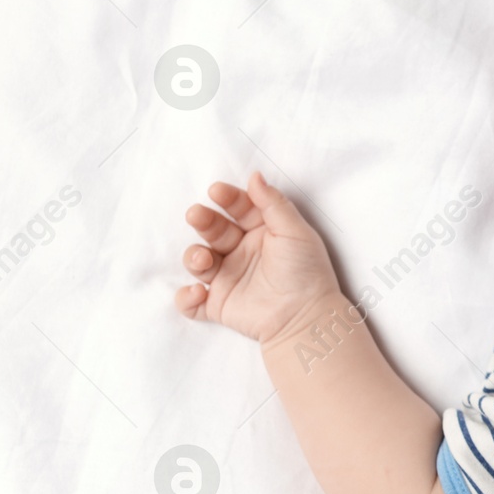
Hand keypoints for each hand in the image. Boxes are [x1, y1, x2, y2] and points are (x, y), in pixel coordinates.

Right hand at [175, 172, 342, 345]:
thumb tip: (254, 175)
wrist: (307, 317)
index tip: (217, 192)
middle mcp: (241, 251)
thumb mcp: (295, 232)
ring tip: (204, 260)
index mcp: (261, 231)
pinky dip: (186, 298)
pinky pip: (191, 302)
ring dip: (194, 257)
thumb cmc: (307, 271)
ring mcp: (228, 277)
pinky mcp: (218, 304)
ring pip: (197, 260)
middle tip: (197, 216)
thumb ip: (274, 204)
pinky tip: (198, 293)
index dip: (226, 198)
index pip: (238, 208)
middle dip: (203, 221)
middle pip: (213, 229)